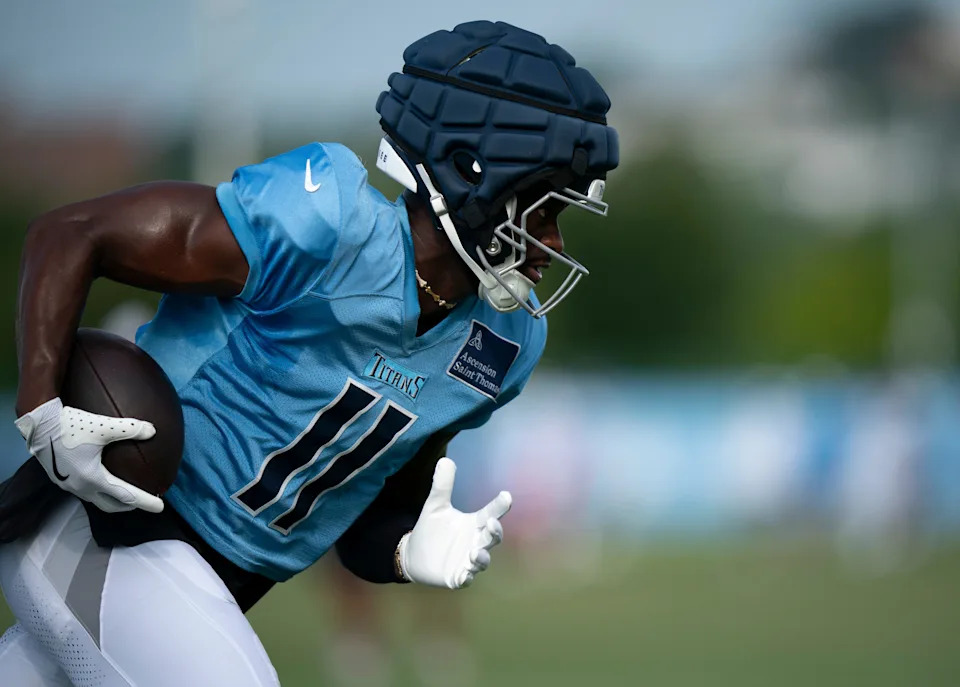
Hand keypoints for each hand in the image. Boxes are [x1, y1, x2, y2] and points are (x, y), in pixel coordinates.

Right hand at [14, 397, 163, 513]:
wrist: (38, 423)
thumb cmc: (70, 425)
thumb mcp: (104, 426)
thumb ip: (130, 429)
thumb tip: (153, 431)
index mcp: (92, 479)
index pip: (126, 497)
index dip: (145, 502)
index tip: (160, 506)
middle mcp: (80, 486)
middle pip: (110, 504)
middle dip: (129, 505)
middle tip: (144, 500)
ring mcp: (68, 484)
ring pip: (95, 498)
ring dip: (112, 499)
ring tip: (125, 491)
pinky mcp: (61, 477)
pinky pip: (85, 490)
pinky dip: (99, 490)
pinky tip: (103, 477)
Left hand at [398, 457, 511, 588]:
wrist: (413, 554)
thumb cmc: (430, 529)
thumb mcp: (435, 505)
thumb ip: (442, 485)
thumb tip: (445, 460)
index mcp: (473, 523)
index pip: (490, 513)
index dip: (499, 506)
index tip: (506, 495)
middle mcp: (475, 542)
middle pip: (492, 538)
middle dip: (495, 532)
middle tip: (491, 524)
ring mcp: (467, 561)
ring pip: (482, 561)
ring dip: (482, 558)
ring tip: (474, 553)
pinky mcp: (456, 576)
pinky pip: (465, 578)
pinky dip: (466, 577)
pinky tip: (464, 574)